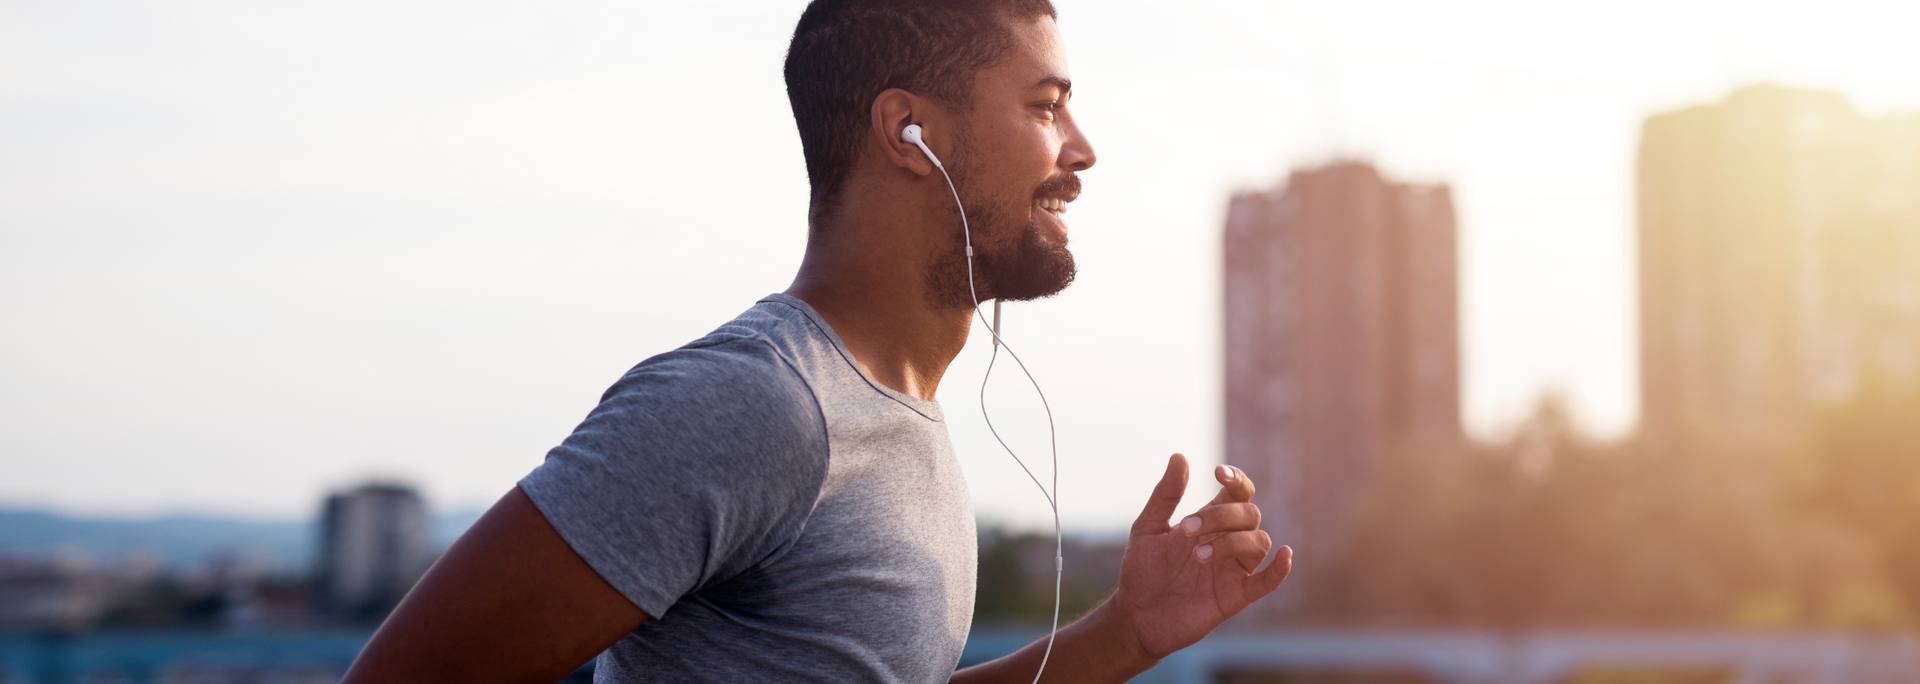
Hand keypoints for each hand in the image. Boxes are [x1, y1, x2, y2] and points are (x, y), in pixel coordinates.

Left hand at [1106, 454, 1291, 659]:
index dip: (1237, 479)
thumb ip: (1165, 495)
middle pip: (1249, 514)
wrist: (1135, 615)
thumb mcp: (1147, 528)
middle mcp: (1227, 541)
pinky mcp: (1236, 597)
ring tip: (1197, 557)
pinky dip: (1280, 569)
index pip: (1238, 493)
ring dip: (1231, 543)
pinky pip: (1268, 581)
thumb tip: (1180, 456)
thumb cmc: (1142, 571)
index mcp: (1210, 522)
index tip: (1219, 473)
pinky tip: (1284, 554)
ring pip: (1259, 542)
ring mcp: (1234, 569)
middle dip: (1221, 516)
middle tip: (1186, 530)